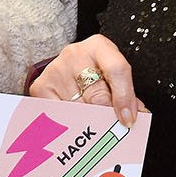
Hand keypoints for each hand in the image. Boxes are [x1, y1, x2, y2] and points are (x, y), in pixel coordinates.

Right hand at [25, 34, 140, 124]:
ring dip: (89, 123)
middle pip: (98, 95)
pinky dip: (70, 124)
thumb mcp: (112, 75)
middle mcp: (75, 54)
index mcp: (98, 47)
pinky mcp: (41, 87)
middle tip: (112, 129)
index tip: (128, 119)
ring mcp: (56, 70)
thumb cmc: (93, 71)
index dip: (125, 97)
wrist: (66, 67)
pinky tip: (75, 124)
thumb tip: (135, 116)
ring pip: (79, 109)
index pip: (117, 70)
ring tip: (93, 127)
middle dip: (107, 116)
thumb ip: (125, 93)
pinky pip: (61, 115)